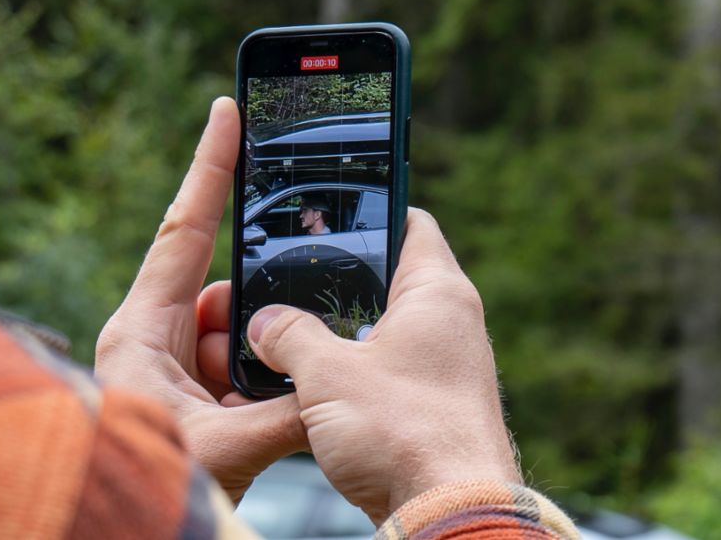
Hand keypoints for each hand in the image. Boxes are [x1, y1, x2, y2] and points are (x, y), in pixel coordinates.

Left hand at [94, 97, 306, 501]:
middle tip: (269, 363)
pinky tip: (264, 423)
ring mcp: (177, 367)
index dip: (210, 166)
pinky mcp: (196, 393)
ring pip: (243, 338)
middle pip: (228, 297)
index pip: (184, 229)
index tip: (229, 112)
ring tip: (259, 416)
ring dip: (264, 369)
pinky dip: (264, 390)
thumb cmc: (146, 479)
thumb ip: (285, 410)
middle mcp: (158, 340)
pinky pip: (243, 370)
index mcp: (142, 331)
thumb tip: (333, 384)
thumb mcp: (222, 448)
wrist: (118, 528)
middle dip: (261, 323)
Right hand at [245, 208, 521, 522]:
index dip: (372, 210)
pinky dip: (363, 372)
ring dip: (349, 334)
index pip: (411, 223)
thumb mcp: (327, 375)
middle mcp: (455, 322)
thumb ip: (289, 337)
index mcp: (439, 292)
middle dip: (346, 281)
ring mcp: (452, 365)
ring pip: (391, 329)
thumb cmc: (404, 434)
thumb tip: (265, 324)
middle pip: (395, 278)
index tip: (333, 212)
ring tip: (299, 337)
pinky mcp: (441, 404)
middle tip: (297, 281)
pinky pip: (396, 371)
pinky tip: (324, 388)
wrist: (451, 510)